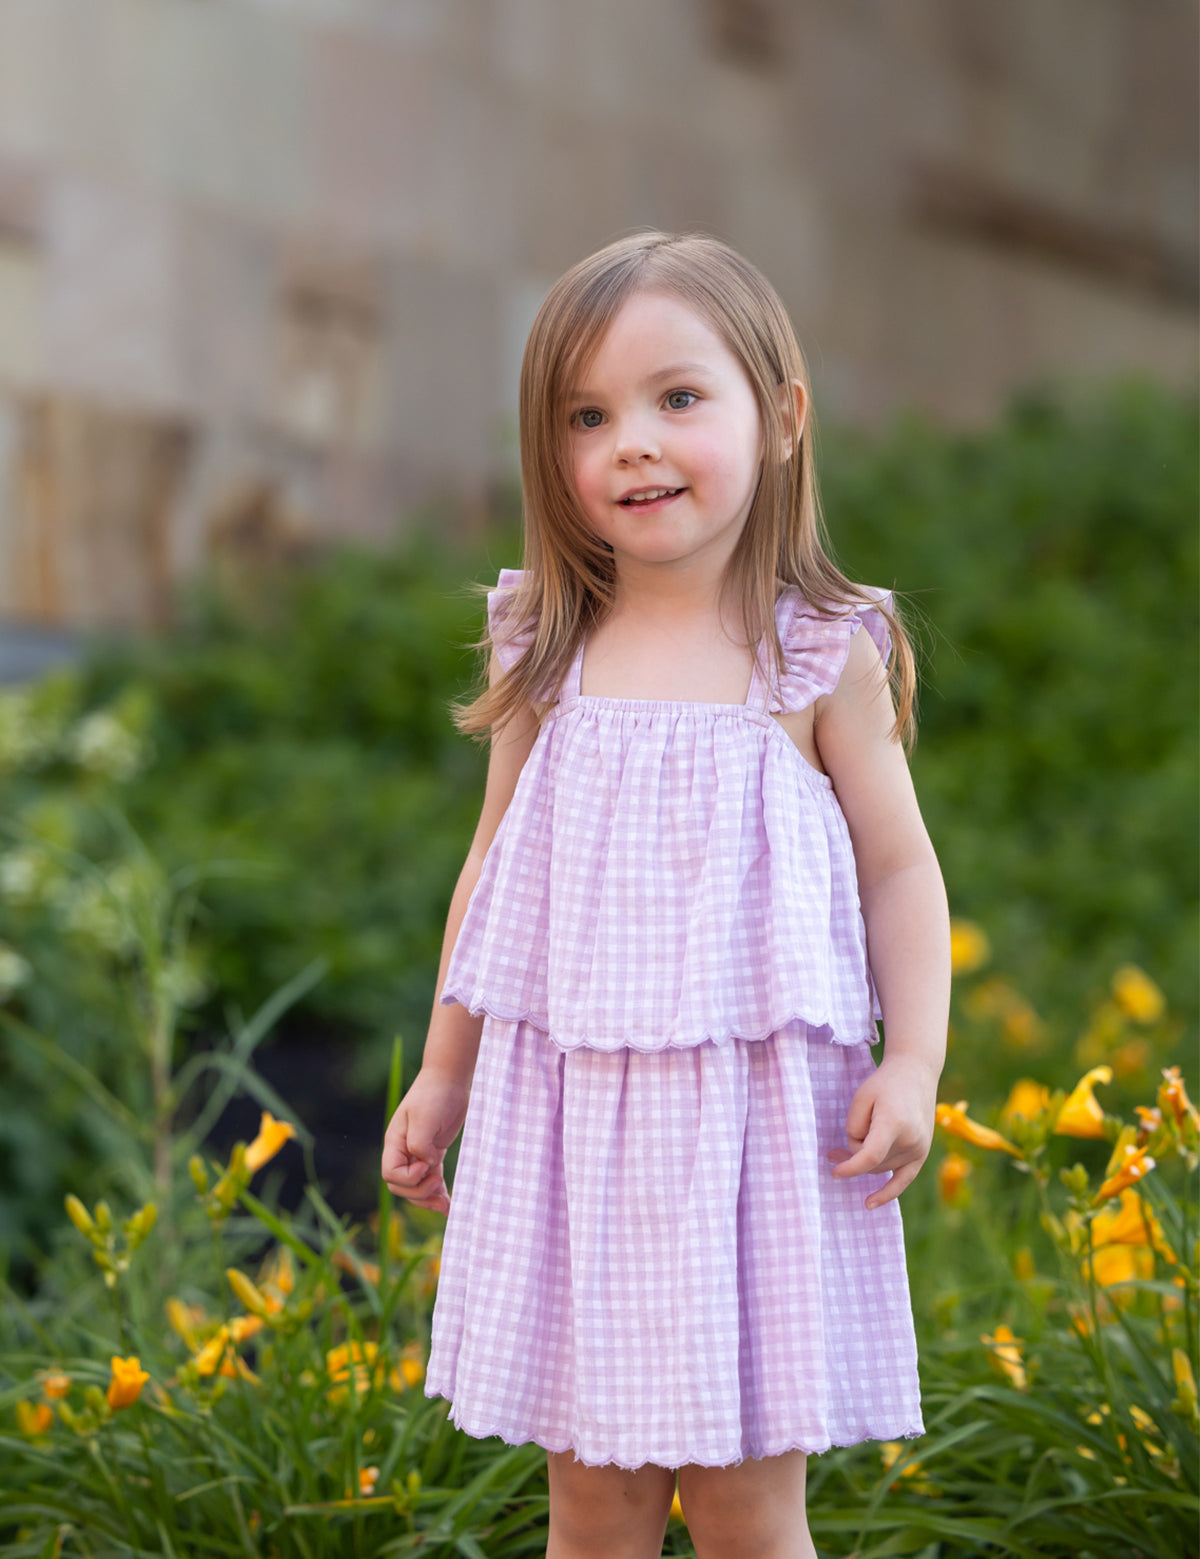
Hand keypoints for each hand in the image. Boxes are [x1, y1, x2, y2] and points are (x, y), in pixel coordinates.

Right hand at [381, 1067, 471, 1215]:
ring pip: (416, 1187)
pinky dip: (439, 1193)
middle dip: (419, 1192)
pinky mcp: (434, 1153)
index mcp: (394, 1142)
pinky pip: (431, 1179)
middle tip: (439, 1183)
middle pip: (401, 1186)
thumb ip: (421, 1144)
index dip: (407, 1178)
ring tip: (447, 1204)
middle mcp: (403, 1151)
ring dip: (429, 1198)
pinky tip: (450, 1203)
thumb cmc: (434, 1095)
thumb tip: (428, 1165)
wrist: (450, 1080)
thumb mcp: (425, 1118)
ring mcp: (418, 1154)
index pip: (391, 1174)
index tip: (426, 1165)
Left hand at [826, 1053, 937, 1209]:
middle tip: (830, 1153)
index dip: (850, 1167)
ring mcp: (919, 1148)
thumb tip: (856, 1154)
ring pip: (881, 1167)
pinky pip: (903, 1180)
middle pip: (873, 1161)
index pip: (870, 1156)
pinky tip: (869, 1204)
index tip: (834, 1172)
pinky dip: (887, 1192)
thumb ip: (854, 1128)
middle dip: (852, 1156)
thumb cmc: (884, 1083)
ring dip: (865, 1160)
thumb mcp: (861, 1098)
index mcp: (894, 1123)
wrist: (916, 1073)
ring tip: (846, 1148)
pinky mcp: (922, 1153)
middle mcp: (911, 1139)